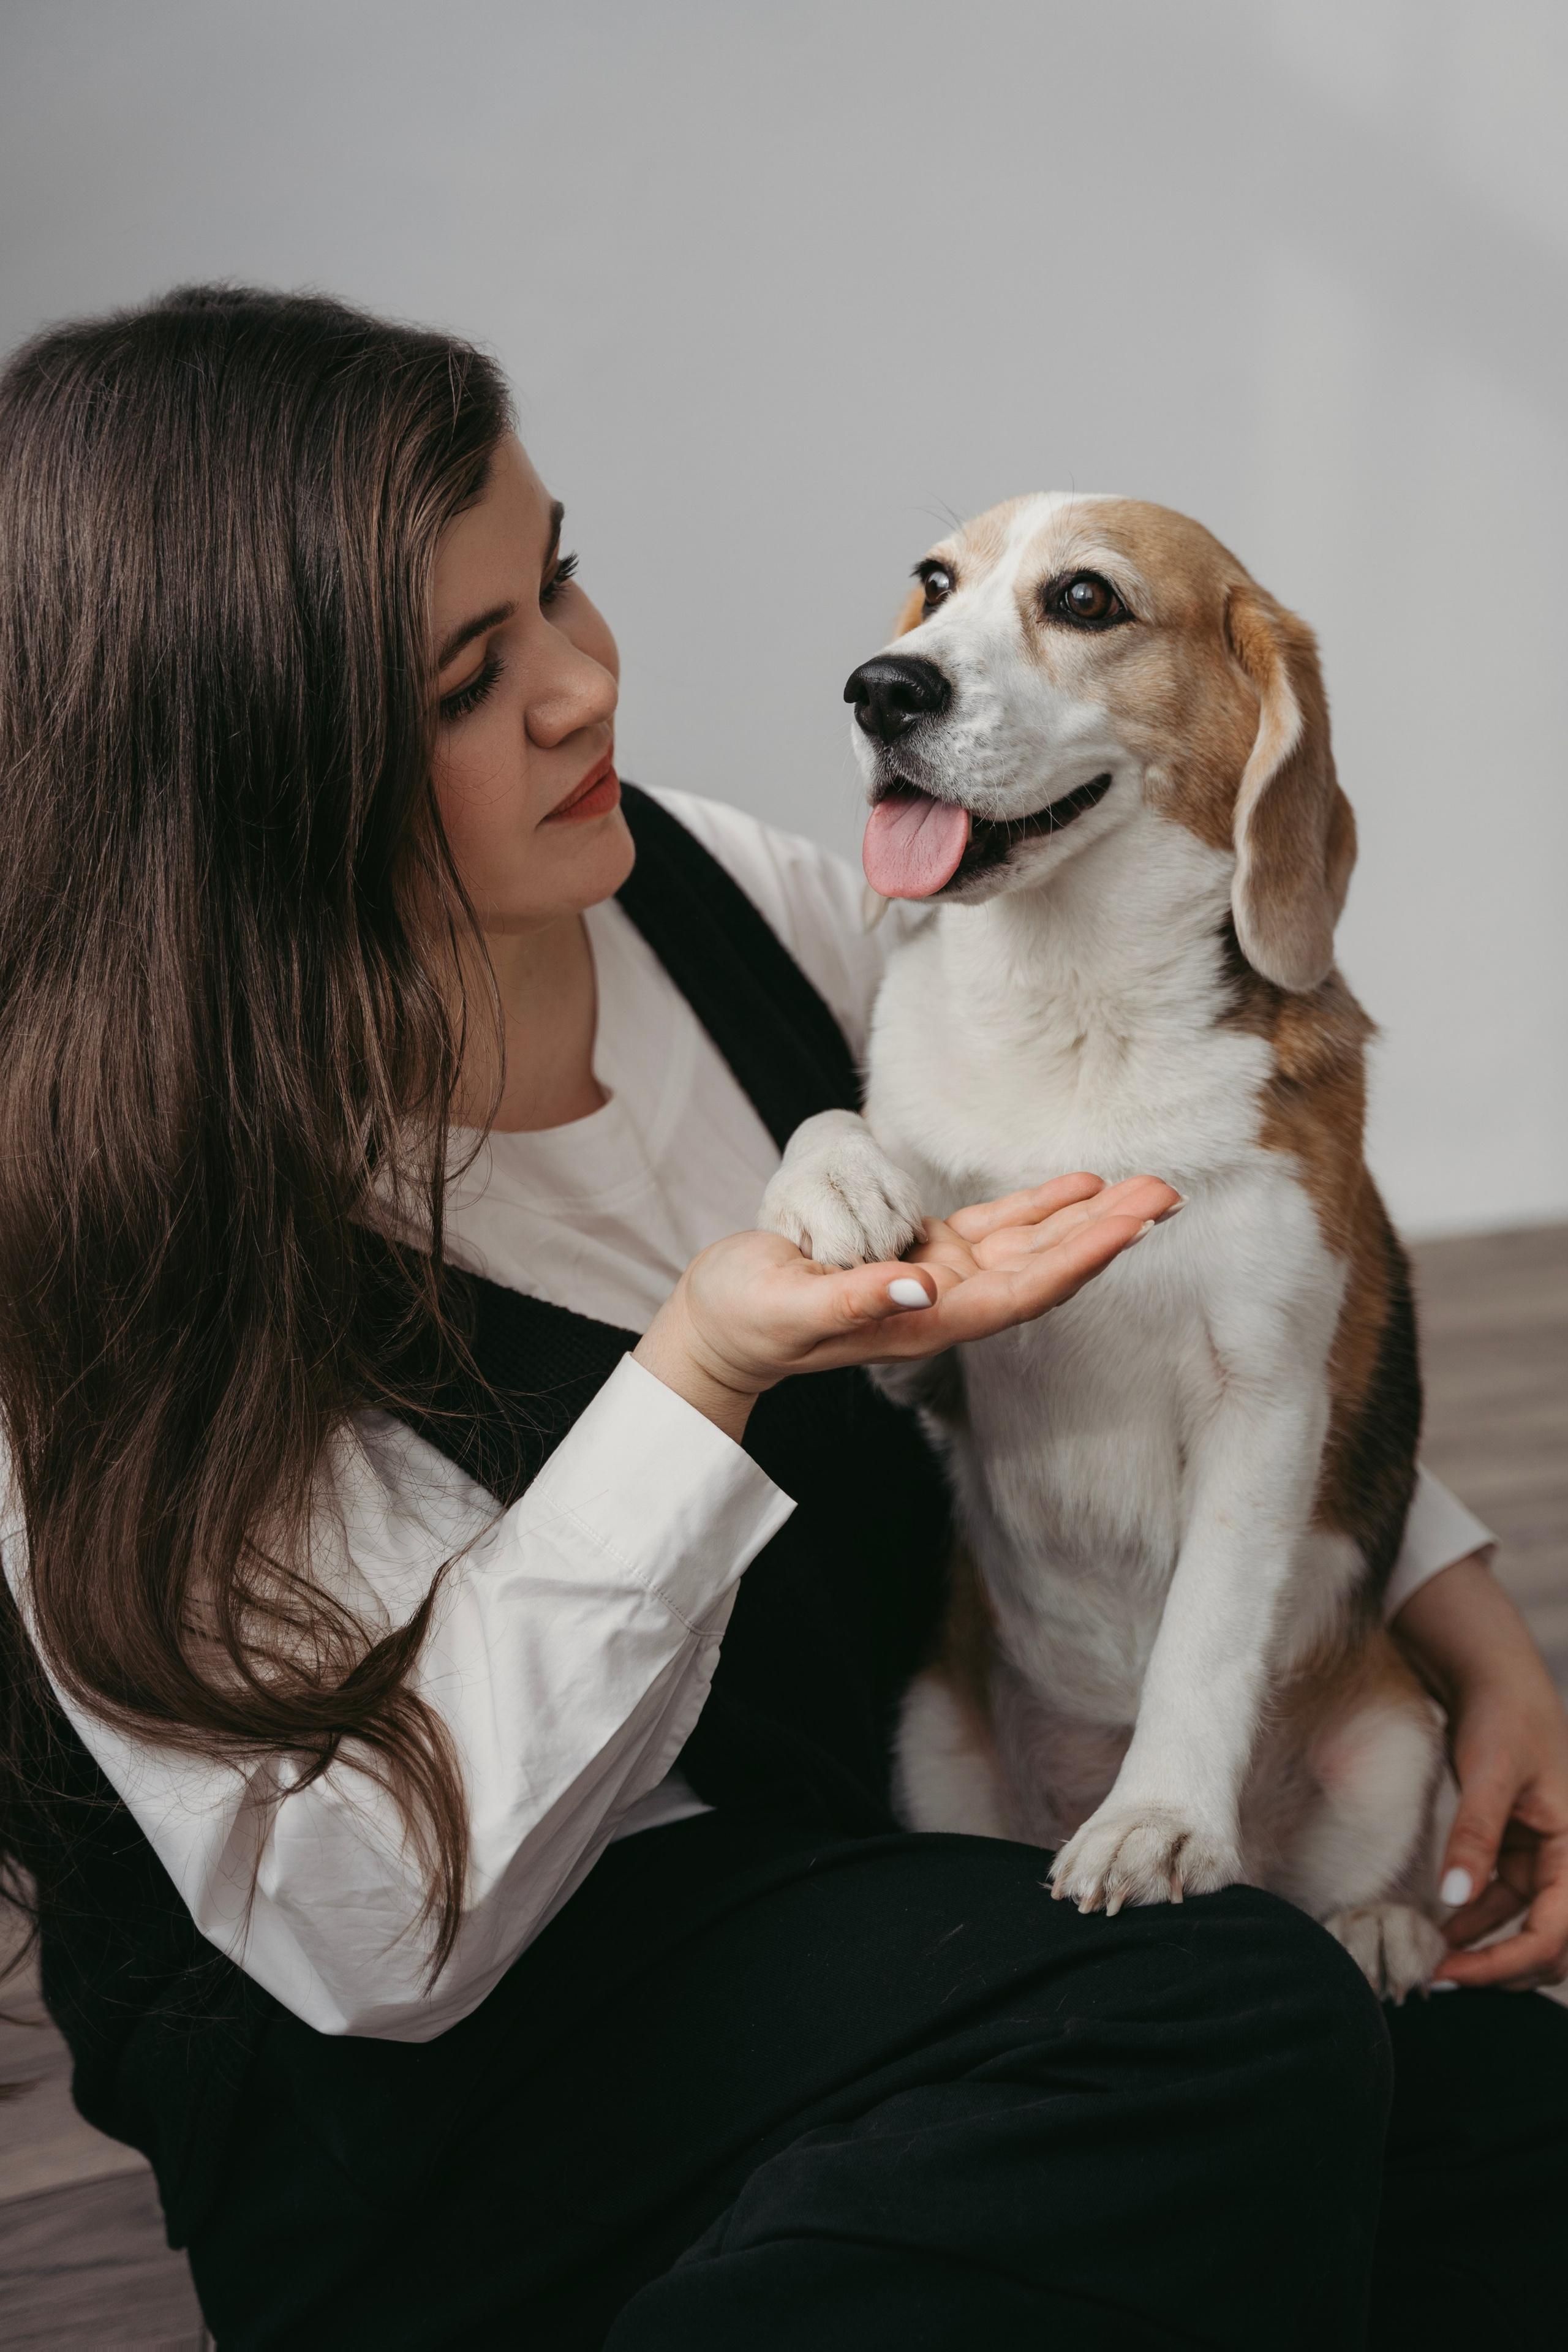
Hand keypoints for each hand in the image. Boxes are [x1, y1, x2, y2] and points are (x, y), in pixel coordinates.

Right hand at [634, 1171, 1179, 1440]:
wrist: (717, 1331)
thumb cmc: (744, 1320)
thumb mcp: (787, 1307)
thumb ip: (853, 1299)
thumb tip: (920, 1286)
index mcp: (924, 1323)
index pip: (1023, 1289)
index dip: (1080, 1257)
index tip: (1132, 1225)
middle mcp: (946, 1305)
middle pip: (1046, 1268)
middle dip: (1108, 1233)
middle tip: (1169, 1195)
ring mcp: (938, 1280)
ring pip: (1031, 1246)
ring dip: (1088, 1218)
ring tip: (1147, 1186)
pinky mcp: (920, 1256)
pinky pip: (995, 1230)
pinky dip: (1038, 1208)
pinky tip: (1080, 1185)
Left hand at [1392, 1554, 1567, 1988]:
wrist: (1494, 1682)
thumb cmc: (1503, 1719)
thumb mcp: (1488, 1772)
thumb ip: (1474, 1834)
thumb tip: (1454, 1899)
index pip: (1555, 1935)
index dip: (1509, 1966)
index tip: (1452, 1973)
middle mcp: (1565, 1864)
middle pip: (1547, 1948)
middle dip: (1498, 1970)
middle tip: (1434, 1977)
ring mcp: (1540, 1863)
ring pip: (1520, 1931)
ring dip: (1482, 1952)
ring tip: (1427, 1961)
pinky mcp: (1514, 1856)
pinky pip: (1499, 1906)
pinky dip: (1471, 1924)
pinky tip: (1436, 1931)